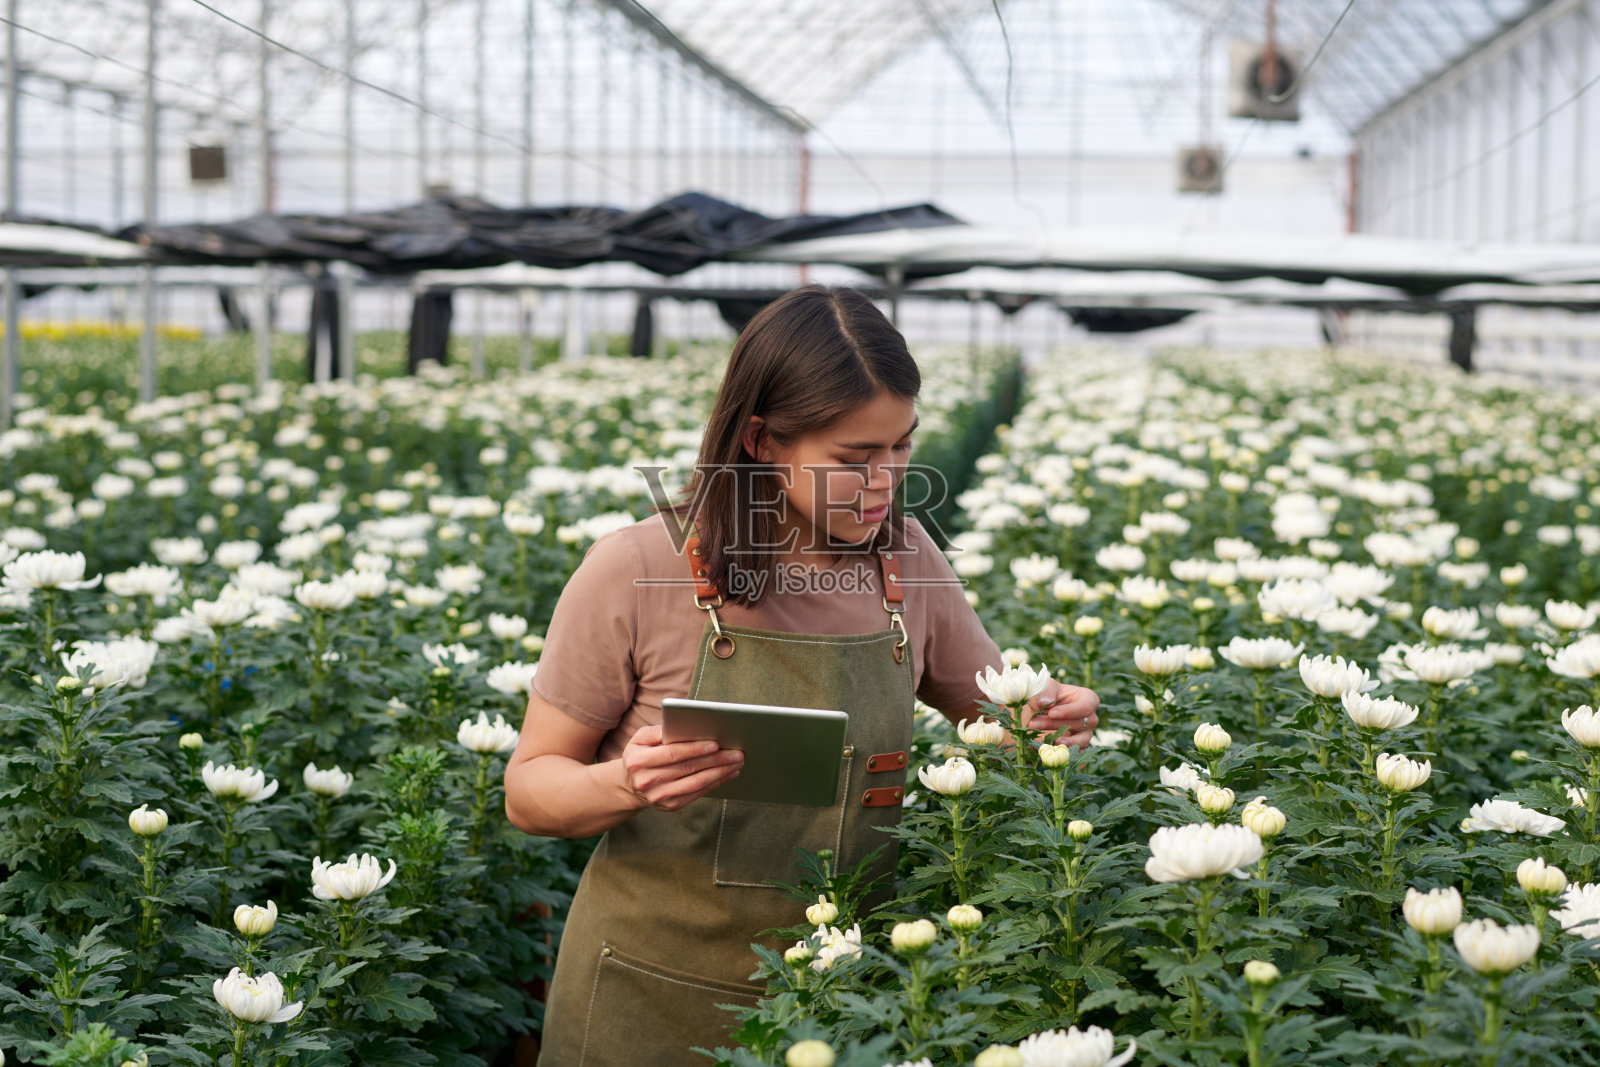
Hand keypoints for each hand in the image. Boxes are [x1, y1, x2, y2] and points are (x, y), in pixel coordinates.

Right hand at [618, 724, 743, 811]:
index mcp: (639, 761)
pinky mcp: (671, 806)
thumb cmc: (640, 755)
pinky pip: (698, 794)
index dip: (695, 749)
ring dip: (720, 773)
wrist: (630, 786)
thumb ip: (657, 731)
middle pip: (688, 768)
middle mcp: (648, 781)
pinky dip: (716, 783)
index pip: (672, 753)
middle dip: (715, 759)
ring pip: (696, 783)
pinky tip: (729, 774)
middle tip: (736, 752)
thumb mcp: (639, 739)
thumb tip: (680, 725)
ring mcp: (660, 796)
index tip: (716, 743)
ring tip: (737, 762)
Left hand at [1023, 680, 1099, 750]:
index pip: (1085, 706)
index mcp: (1087, 699)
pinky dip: (1068, 757)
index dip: (1069, 711)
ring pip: (1080, 741)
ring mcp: (1086, 734)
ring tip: (1050, 743)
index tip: (1051, 713)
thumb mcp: (1045, 687)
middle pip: (1078, 723)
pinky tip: (1055, 758)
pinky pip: (1077, 755)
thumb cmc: (1047, 695)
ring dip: (1064, 742)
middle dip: (1055, 724)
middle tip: (1033, 724)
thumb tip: (1045, 702)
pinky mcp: (1078, 748)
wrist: (1039, 711)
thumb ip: (1046, 692)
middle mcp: (1090, 718)